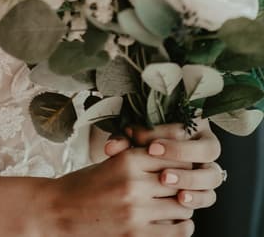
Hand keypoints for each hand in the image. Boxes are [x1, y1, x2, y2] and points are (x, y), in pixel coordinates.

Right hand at [33, 147, 195, 236]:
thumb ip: (140, 159)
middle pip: (181, 180)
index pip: (173, 155)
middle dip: (185, 183)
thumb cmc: (85, 184)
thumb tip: (174, 160)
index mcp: (127, 160)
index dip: (182, 161)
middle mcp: (134, 183)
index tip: (182, 165)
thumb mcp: (111, 162)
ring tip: (177, 204)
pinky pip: (177, 230)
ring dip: (184, 206)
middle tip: (183, 185)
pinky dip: (182, 226)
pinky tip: (174, 222)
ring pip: (183, 206)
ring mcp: (136, 211)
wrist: (59, 210)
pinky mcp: (136, 235)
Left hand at [106, 119, 222, 212]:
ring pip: (212, 174)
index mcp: (191, 124)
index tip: (145, 144)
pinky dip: (197, 198)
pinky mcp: (207, 189)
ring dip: (190, 179)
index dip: (163, 135)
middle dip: (182, 155)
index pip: (183, 126)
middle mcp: (205, 144)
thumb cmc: (142, 145)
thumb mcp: (133, 140)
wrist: (149, 166)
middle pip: (208, 149)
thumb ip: (123, 140)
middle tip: (159, 162)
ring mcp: (209, 168)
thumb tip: (110, 148)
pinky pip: (210, 195)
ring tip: (167, 181)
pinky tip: (181, 200)